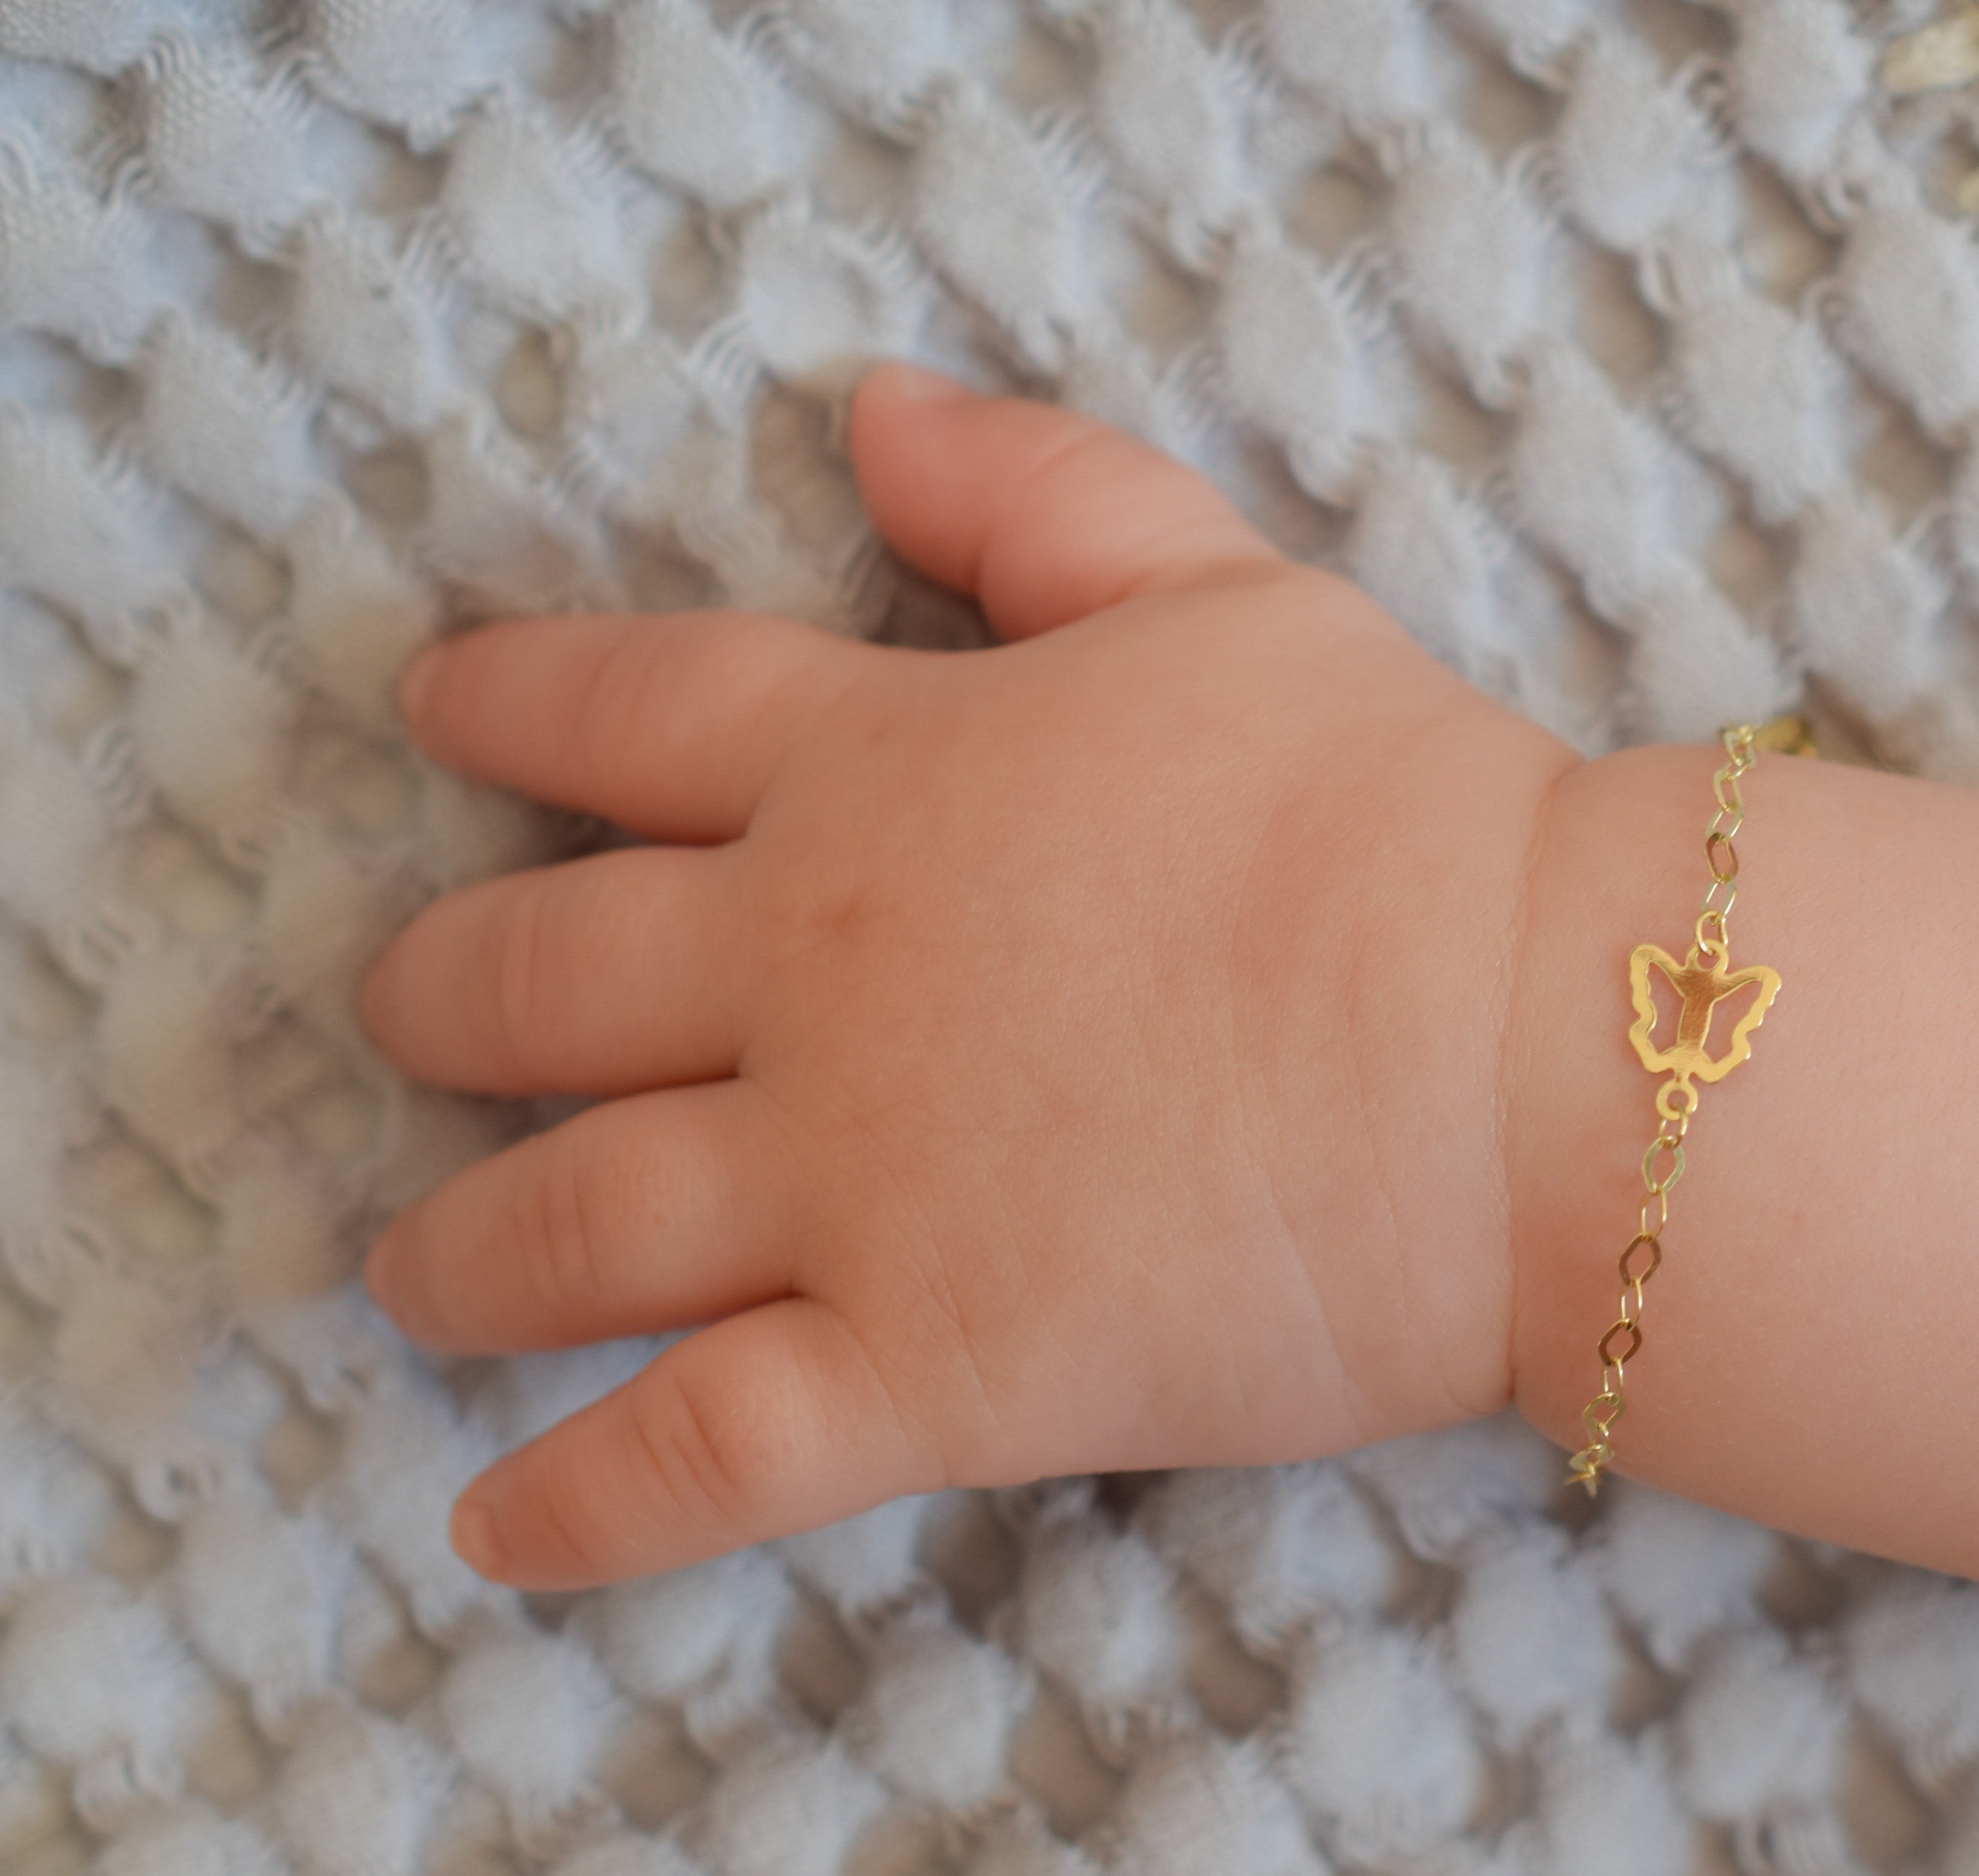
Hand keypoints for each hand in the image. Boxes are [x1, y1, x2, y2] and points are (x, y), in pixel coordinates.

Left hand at [360, 364, 1576, 1587]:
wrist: (1521, 1050)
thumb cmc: (1398, 811)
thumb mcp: (1220, 590)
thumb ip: (1035, 494)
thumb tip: (866, 408)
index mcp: (877, 773)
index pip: (632, 714)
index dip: (515, 705)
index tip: (435, 709)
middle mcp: (809, 975)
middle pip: (542, 980)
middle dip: (444, 997)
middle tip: (404, 1014)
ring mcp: (847, 1184)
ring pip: (571, 1226)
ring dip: (464, 1254)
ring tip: (412, 1276)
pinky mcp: (921, 1370)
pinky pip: (695, 1458)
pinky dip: (581, 1507)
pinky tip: (496, 1532)